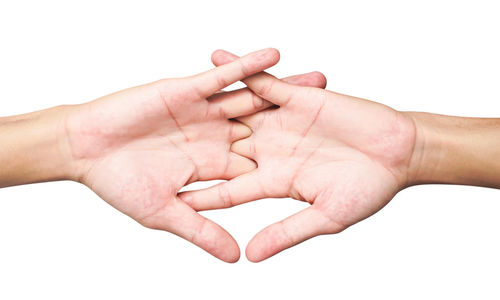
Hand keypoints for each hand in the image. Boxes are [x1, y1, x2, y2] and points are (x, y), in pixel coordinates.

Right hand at [63, 49, 325, 261]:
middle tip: (342, 117)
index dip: (297, 166)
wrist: (84, 148)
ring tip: (323, 79)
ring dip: (287, 88)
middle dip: (304, 123)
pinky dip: (248, 66)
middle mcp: (216, 137)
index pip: (264, 166)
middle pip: (270, 128)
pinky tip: (276, 56)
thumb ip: (203, 232)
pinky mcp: (189, 90)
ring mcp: (205, 112)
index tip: (331, 165)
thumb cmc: (119, 183)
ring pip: (255, 98)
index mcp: (216, 167)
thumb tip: (237, 258)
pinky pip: (224, 75)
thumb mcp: (166, 214)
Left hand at [181, 50, 416, 261]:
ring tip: (169, 94)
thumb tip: (250, 256)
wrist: (398, 152)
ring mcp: (279, 123)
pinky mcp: (295, 98)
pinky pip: (260, 81)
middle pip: (220, 150)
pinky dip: (239, 69)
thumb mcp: (323, 216)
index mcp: (273, 182)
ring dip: (204, 101)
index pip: (226, 190)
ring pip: (233, 111)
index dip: (198, 194)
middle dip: (188, 147)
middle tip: (152, 144)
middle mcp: (270, 151)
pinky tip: (212, 58)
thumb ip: (286, 232)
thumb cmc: (367, 189)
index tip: (167, 198)